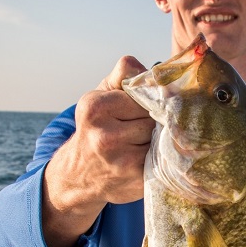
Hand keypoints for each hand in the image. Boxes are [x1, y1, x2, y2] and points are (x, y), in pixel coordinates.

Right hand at [42, 56, 154, 246]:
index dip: (149, 99)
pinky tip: (153, 155)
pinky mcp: (137, 178)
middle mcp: (105, 135)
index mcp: (95, 107)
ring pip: (162, 136)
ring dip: (160, 137)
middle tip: (145, 126)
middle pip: (155, 116)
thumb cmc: (97, 126)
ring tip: (146, 141)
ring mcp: (121, 160)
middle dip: (155, 119)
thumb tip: (157, 68)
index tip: (146, 106)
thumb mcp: (101, 94)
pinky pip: (164, 157)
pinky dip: (163, 155)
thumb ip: (125, 73)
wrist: (80, 175)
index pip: (144, 94)